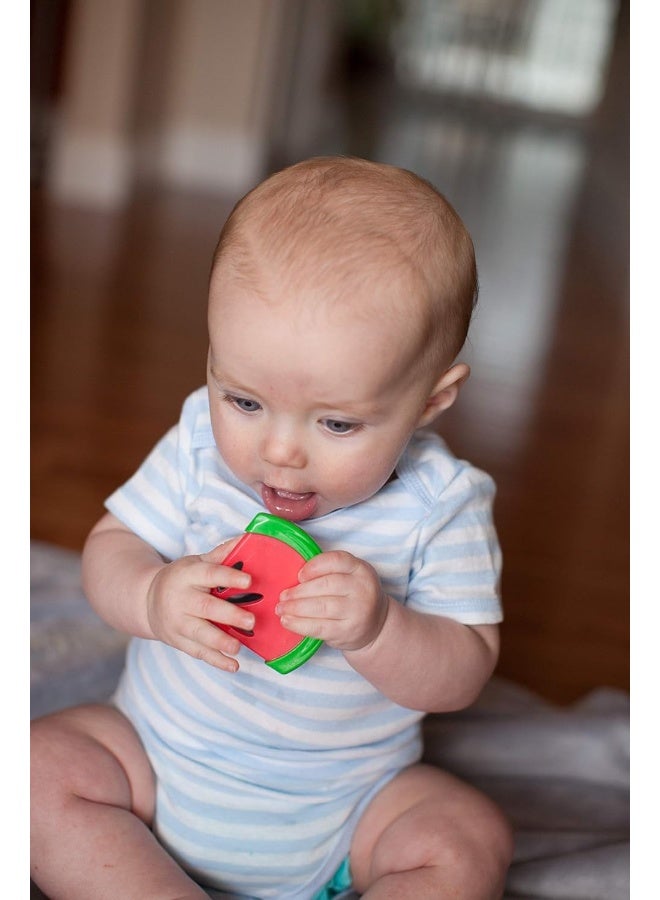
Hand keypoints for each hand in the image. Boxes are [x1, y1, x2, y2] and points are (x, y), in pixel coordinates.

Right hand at [145, 540, 256, 671]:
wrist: (146, 599)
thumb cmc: (182, 578)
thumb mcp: (196, 563)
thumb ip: (221, 555)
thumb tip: (247, 538)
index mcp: (187, 575)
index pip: (210, 574)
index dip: (229, 577)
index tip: (249, 581)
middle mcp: (180, 599)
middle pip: (205, 608)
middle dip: (228, 615)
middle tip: (251, 621)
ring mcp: (177, 622)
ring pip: (199, 634)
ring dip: (220, 642)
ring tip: (238, 647)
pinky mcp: (178, 641)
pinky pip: (197, 652)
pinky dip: (216, 661)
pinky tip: (233, 666)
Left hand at [276, 551, 388, 651]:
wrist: (375, 626)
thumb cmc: (353, 597)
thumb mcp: (350, 577)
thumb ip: (328, 573)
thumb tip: (292, 579)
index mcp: (361, 570)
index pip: (337, 561)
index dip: (315, 566)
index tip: (299, 575)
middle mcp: (362, 589)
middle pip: (327, 585)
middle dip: (300, 591)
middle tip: (283, 596)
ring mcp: (357, 612)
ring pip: (321, 607)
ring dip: (296, 608)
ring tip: (281, 608)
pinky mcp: (347, 631)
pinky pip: (319, 627)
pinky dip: (299, 624)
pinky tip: (287, 621)